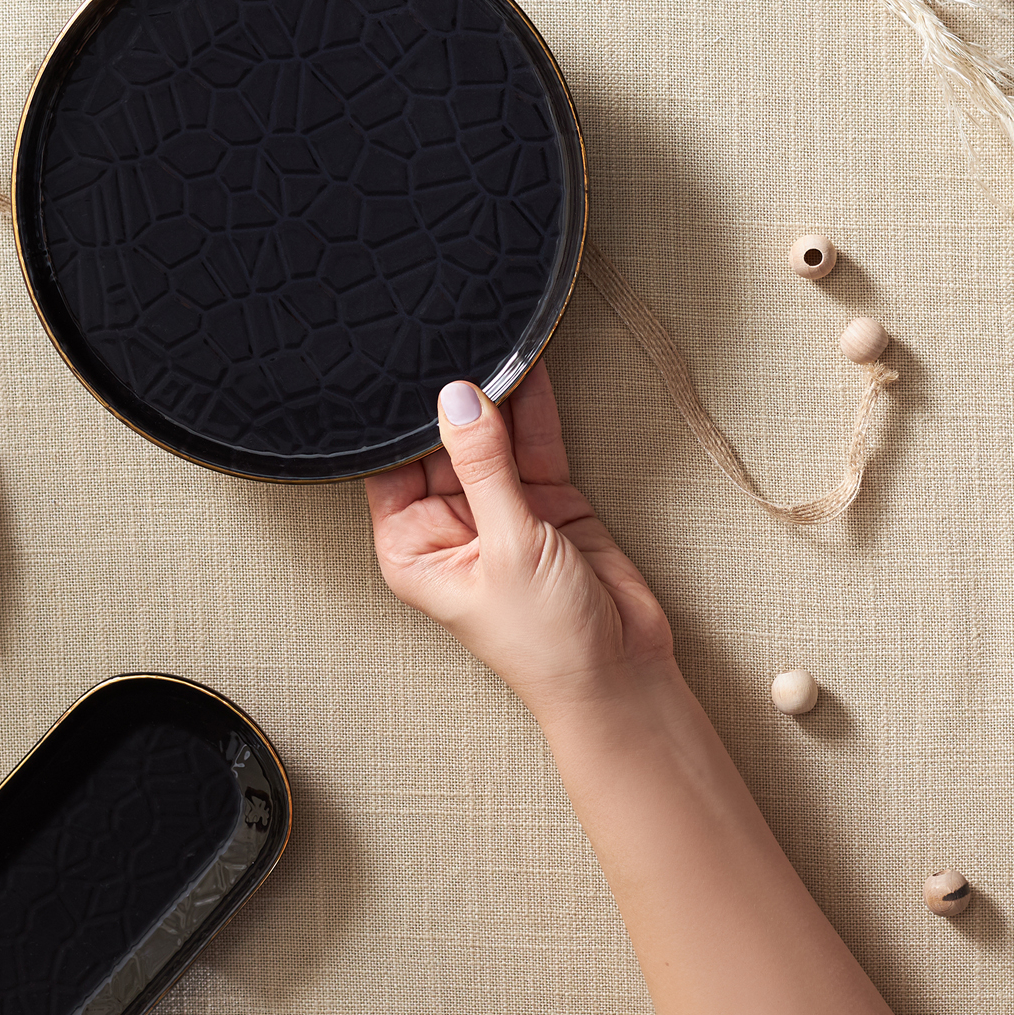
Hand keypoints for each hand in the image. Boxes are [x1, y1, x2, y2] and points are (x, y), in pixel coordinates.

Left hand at [364, 362, 676, 724]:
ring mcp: (500, 509)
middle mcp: (452, 524)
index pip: (392, 467)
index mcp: (413, 546)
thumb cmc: (545, 642)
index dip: (399, 422)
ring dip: (496, 396)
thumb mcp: (508, 547)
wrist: (621, 675)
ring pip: (492, 437)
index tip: (403, 368)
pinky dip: (535, 408)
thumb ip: (484, 467)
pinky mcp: (546, 501)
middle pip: (443, 444)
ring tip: (492, 339)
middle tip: (453, 340)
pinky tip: (528, 367)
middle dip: (453, 400)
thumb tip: (458, 400)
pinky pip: (534, 443)